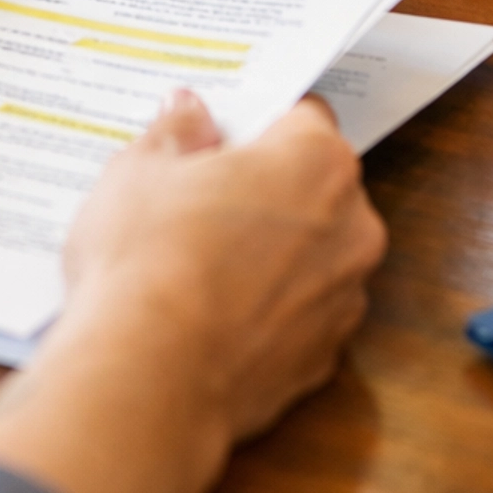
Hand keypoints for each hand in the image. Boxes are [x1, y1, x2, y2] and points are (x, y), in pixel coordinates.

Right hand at [0, 91, 385, 492]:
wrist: (148, 379)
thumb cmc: (148, 261)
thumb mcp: (140, 170)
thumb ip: (176, 132)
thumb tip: (189, 113)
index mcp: (317, 161)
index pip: (302, 118)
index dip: (256, 126)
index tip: (218, 140)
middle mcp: (352, 226)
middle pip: (314, 188)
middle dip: (266, 190)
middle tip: (199, 201)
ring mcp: (343, 299)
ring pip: (310, 256)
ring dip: (271, 254)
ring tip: (198, 266)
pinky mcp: (322, 360)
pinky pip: (297, 317)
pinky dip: (265, 313)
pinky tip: (211, 317)